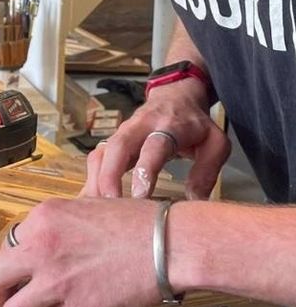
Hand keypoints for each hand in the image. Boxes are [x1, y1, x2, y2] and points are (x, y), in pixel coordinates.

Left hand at [0, 197, 162, 306]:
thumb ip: (54, 225)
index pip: (8, 243)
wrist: (164, 244)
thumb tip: (36, 241)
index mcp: (43, 217)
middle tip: (3, 292)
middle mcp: (41, 247)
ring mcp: (55, 281)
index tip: (20, 265)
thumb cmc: (133, 223)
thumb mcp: (84, 206)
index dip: (14, 257)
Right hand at [82, 79, 230, 200]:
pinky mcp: (114, 141)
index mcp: (170, 125)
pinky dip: (92, 179)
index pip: (155, 145)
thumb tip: (193, 201)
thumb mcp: (214, 142)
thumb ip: (206, 170)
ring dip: (97, 180)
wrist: (175, 97)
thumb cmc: (195, 124)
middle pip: (118, 146)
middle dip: (109, 175)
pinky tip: (92, 202)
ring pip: (102, 152)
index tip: (140, 196)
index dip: (145, 169)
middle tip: (110, 205)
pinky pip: (97, 158)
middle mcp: (141, 126)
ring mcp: (123, 132)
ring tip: (99, 210)